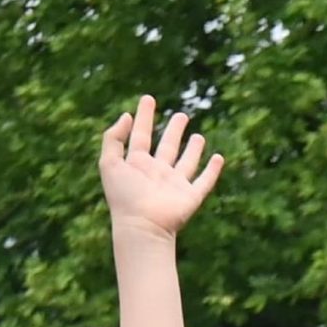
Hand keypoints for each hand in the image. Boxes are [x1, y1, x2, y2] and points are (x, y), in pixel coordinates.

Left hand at [100, 97, 222, 241]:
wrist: (142, 227)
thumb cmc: (123, 198)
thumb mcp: (108, 163)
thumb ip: (113, 138)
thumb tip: (126, 116)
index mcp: (138, 165)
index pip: (141, 135)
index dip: (144, 116)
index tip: (148, 99)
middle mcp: (158, 173)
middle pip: (168, 146)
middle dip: (174, 130)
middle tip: (181, 115)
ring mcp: (175, 185)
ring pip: (187, 162)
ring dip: (193, 150)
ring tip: (199, 136)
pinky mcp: (190, 197)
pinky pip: (204, 182)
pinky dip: (213, 171)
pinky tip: (218, 158)